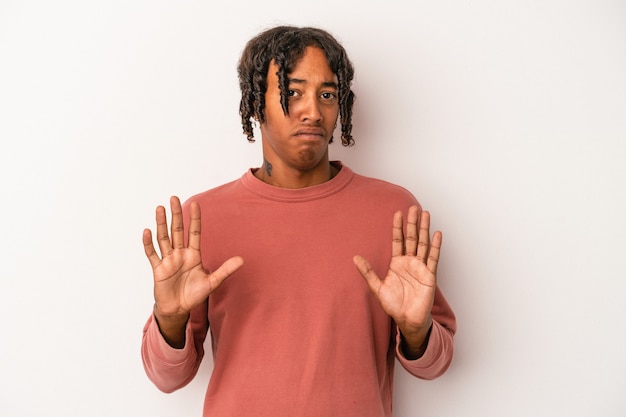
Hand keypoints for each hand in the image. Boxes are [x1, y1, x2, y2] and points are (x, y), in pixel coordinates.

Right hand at [143, 196, 243, 343]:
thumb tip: (242, 260)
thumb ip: (225, 270)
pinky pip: (152, 254)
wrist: (178, 309)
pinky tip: (147, 231)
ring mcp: (168, 260)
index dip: (194, 219)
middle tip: (173, 198)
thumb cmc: (194, 295)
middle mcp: (180, 254)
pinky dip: (149, 243)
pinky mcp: (158, 269)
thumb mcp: (212, 282)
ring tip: (160, 208)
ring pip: (164, 238)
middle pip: (177, 230)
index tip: (195, 203)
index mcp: (193, 255)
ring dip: (161, 224)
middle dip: (176, 214)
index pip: (194, 233)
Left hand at [353, 206, 440, 355]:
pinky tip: (437, 234)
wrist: (407, 320)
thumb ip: (368, 272)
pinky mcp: (430, 276)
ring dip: (424, 229)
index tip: (397, 213)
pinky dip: (435, 246)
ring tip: (425, 214)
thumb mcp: (377, 287)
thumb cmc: (394, 305)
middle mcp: (410, 262)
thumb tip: (355, 258)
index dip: (397, 228)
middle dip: (412, 223)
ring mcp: (421, 267)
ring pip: (423, 244)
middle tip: (413, 207)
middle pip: (412, 238)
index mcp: (397, 263)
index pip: (397, 241)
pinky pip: (433, 258)